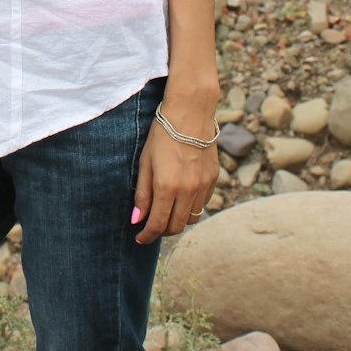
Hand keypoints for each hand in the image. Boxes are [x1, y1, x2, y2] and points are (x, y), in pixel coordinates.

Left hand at [132, 118, 218, 245]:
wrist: (190, 112)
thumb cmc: (162, 134)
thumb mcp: (145, 162)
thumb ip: (142, 193)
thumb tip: (137, 220)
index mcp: (167, 187)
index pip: (158, 224)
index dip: (147, 236)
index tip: (140, 238)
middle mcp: (188, 190)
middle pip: (176, 226)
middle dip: (162, 231)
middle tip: (152, 226)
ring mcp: (203, 185)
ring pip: (192, 218)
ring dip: (178, 220)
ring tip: (166, 211)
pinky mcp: (214, 179)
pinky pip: (202, 203)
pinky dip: (191, 207)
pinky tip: (181, 197)